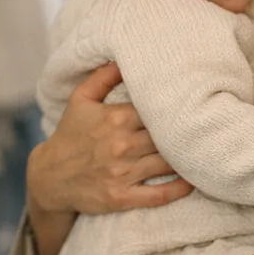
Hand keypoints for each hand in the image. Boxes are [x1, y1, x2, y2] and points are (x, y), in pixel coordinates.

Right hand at [30, 62, 192, 215]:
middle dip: (186, 133)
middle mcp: (121, 145)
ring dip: (187, 158)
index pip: (158, 109)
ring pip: (168, 163)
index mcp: (115, 118)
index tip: (193, 105)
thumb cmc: (69, 135)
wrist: (48, 177)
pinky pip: (159, 195)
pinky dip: (179, 189)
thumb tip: (122, 57)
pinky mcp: (122, 197)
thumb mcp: (79, 101)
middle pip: (168, 136)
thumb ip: (102, 77)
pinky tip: (192, 181)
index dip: (177, 108)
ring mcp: (122, 173)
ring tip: (202, 151)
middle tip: (205, 128)